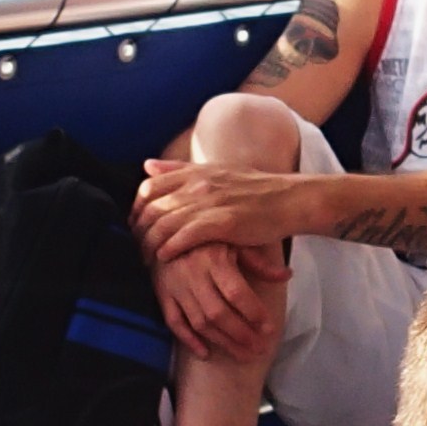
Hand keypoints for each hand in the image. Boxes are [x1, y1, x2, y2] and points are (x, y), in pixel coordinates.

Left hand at [136, 155, 327, 263]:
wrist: (290, 200)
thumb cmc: (255, 190)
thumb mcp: (215, 171)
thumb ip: (179, 170)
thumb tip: (146, 166)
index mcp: (195, 172)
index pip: (149, 188)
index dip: (137, 209)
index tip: (136, 226)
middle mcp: (198, 184)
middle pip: (152, 208)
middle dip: (139, 231)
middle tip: (137, 248)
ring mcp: (210, 202)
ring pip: (165, 224)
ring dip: (151, 244)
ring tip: (147, 259)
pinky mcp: (222, 222)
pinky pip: (185, 236)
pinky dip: (170, 248)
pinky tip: (165, 257)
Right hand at [154, 237, 284, 360]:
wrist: (166, 230)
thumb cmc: (208, 236)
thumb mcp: (234, 240)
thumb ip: (258, 261)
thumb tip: (287, 275)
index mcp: (214, 259)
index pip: (236, 293)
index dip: (254, 313)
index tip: (270, 329)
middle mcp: (193, 274)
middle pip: (218, 313)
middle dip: (242, 335)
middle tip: (260, 349)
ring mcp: (176, 286)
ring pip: (199, 322)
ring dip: (223, 342)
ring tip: (244, 356)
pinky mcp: (162, 294)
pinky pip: (173, 322)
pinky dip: (188, 339)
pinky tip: (206, 353)